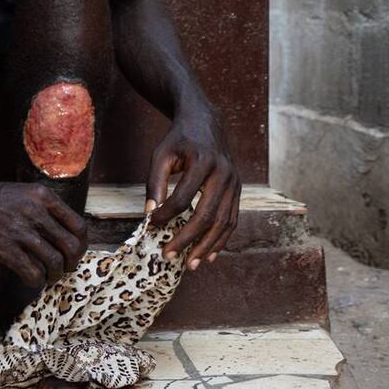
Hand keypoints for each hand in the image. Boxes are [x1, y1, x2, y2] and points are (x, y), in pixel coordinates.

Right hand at [0, 178, 87, 286]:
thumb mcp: (21, 194)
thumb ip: (41, 211)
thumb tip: (60, 236)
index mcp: (43, 197)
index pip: (78, 226)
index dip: (81, 245)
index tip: (74, 253)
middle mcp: (35, 212)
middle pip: (71, 247)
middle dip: (70, 264)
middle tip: (63, 269)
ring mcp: (20, 231)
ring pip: (54, 262)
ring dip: (53, 275)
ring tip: (46, 276)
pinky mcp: (4, 248)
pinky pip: (32, 272)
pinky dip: (35, 280)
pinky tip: (29, 279)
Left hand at [146, 108, 240, 268]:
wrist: (206, 123)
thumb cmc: (179, 140)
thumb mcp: (161, 154)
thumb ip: (154, 182)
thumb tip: (149, 212)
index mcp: (203, 162)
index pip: (183, 197)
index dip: (166, 214)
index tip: (151, 225)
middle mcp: (223, 173)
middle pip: (207, 215)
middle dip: (187, 239)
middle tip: (169, 255)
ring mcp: (234, 183)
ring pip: (223, 222)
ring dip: (206, 246)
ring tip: (190, 264)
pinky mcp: (238, 191)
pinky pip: (232, 220)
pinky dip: (221, 240)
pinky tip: (208, 255)